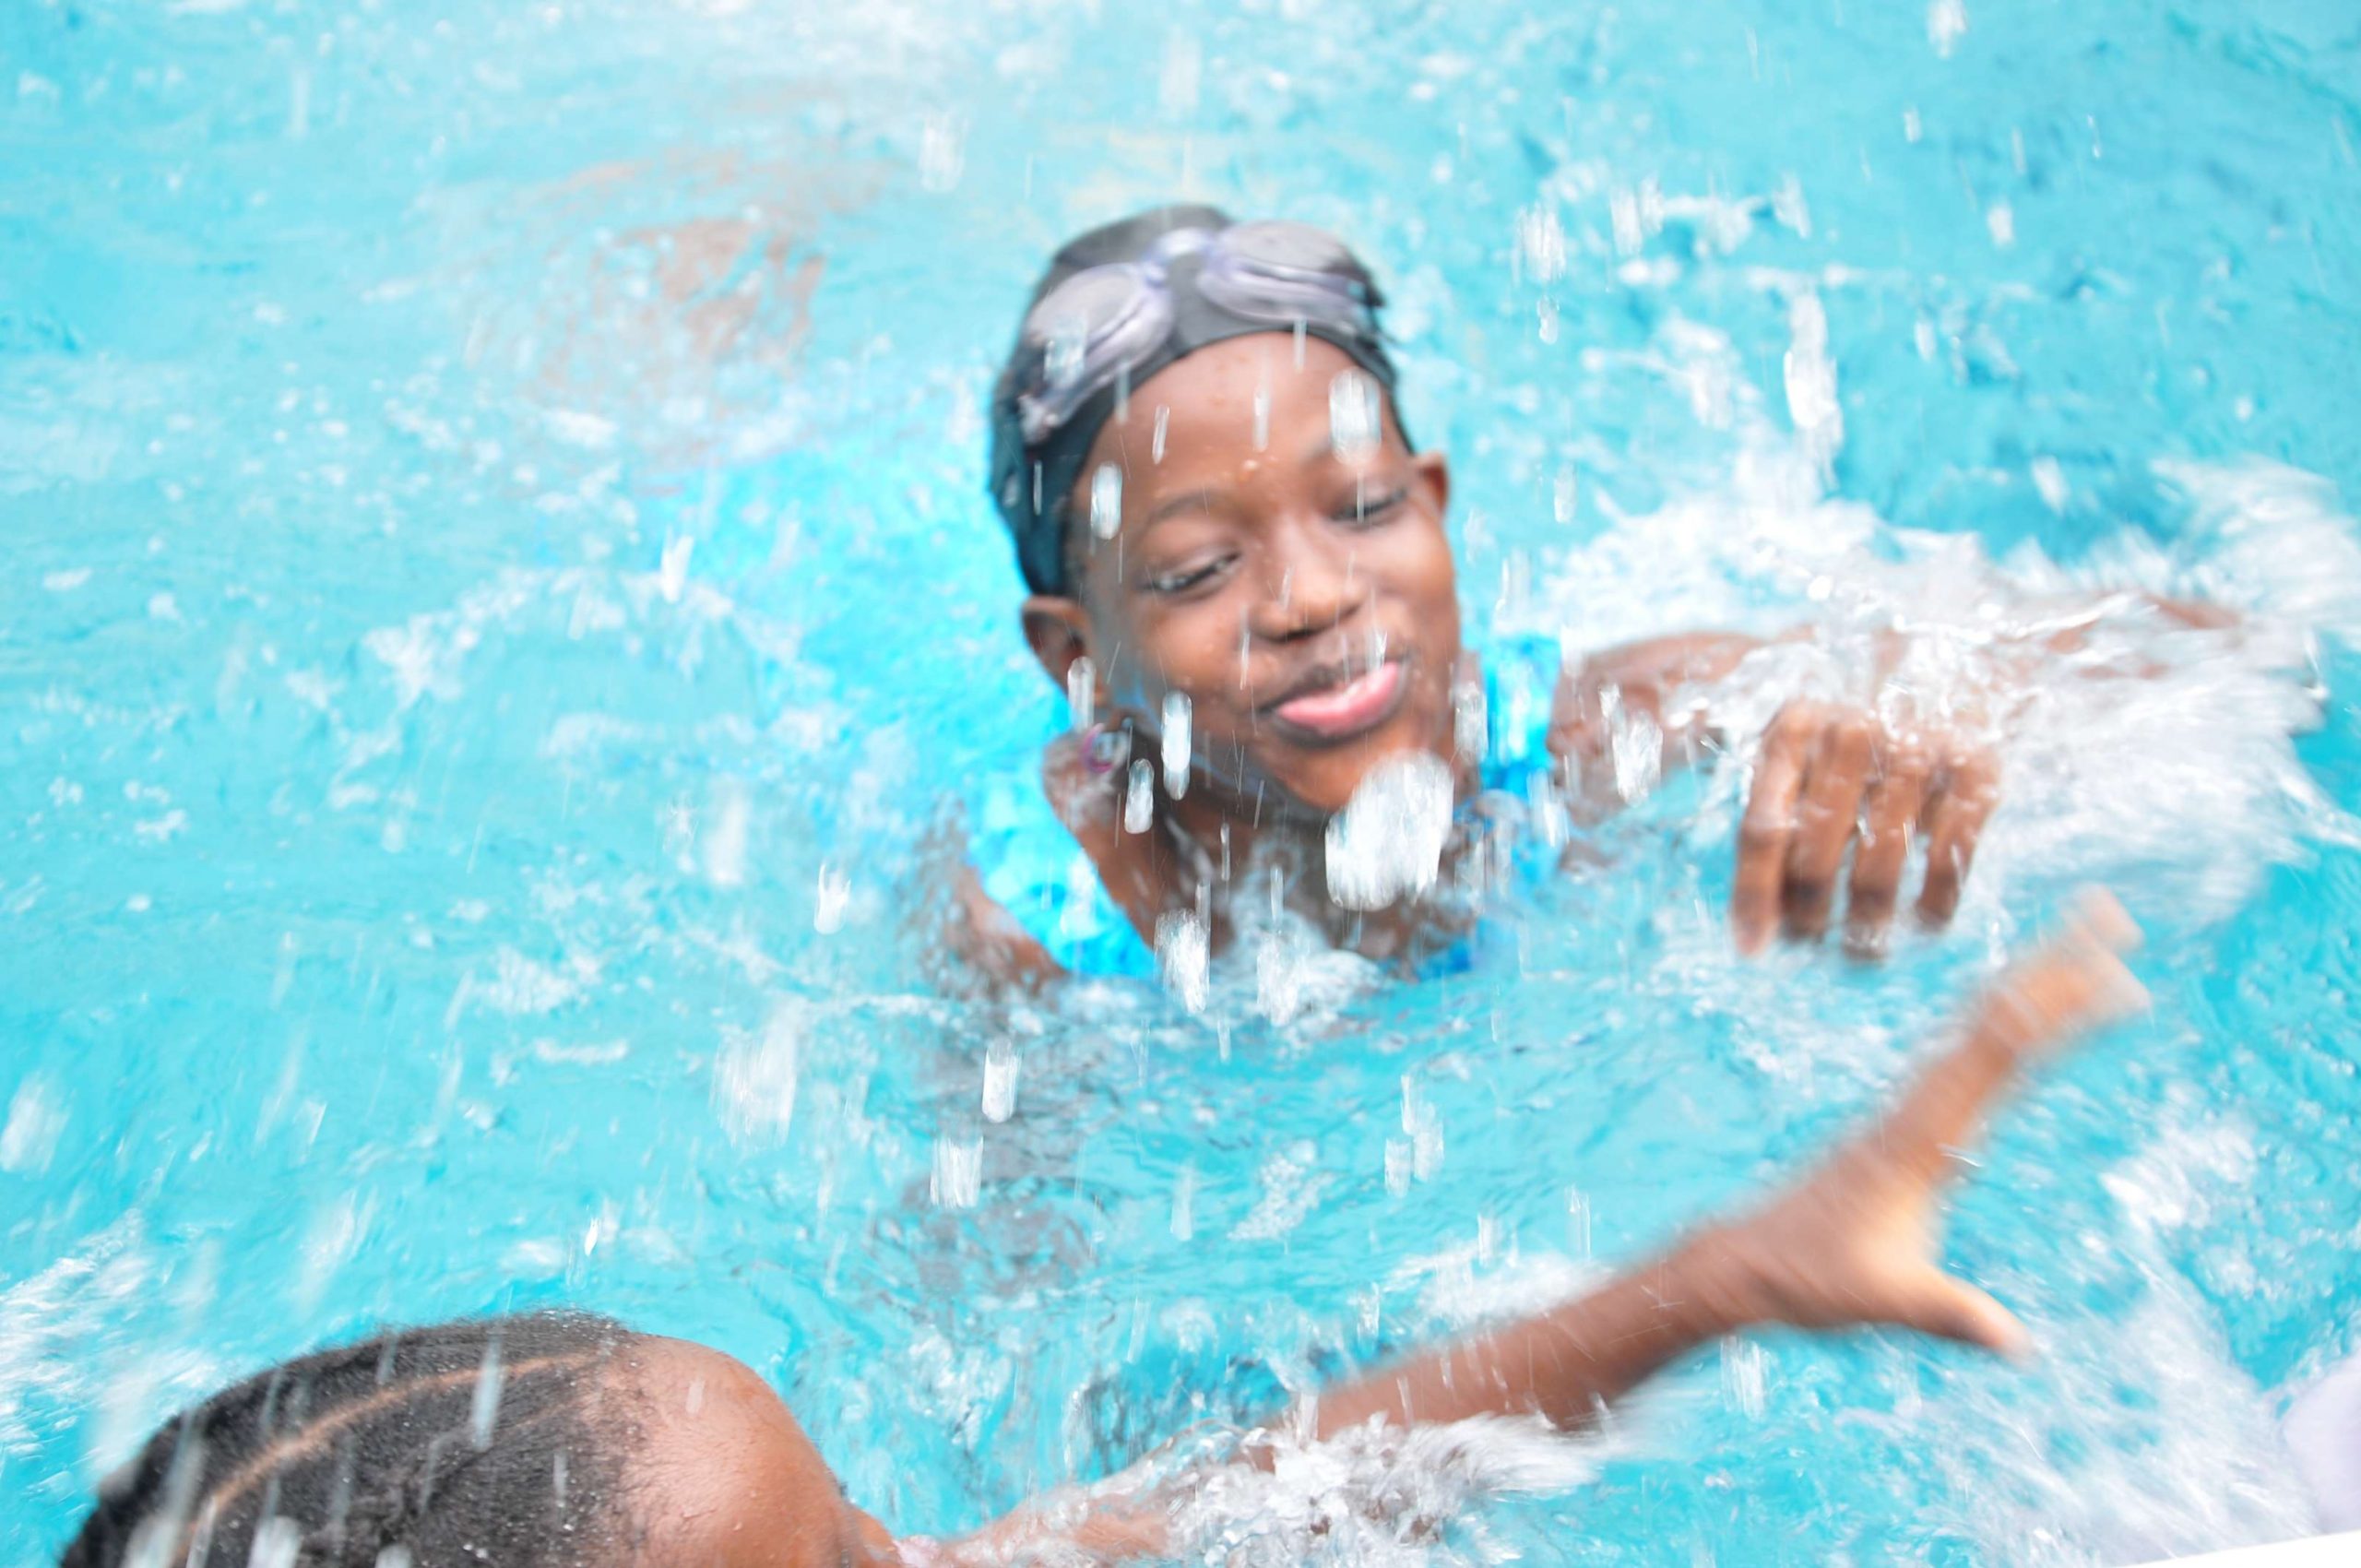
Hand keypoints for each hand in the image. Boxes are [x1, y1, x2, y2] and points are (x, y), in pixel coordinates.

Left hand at [1677, 891, 2144, 1353]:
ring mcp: (1908, 1114)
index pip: (1998, 1055)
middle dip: (2054, 967)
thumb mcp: (1884, 1300)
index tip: (2109, 970)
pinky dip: (2000, 1027)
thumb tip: (2013, 1341)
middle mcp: (1915, 1110)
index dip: (2054, 1008)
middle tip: (2110, 915)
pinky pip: (1962, 1060)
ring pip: (1978, 1034)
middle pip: (1994, 1022)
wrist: (1743, 1264)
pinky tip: (2016, 1014)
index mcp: (1919, 1137)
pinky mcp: (1903, 1128)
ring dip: (2030, 988)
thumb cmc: (1807, 1280)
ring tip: (2081, 948)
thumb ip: (1948, 1315)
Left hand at [1732, 700, 1999, 957]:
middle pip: (1818, 851)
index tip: (1754, 949)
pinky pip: (1945, 861)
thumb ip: (1768, 837)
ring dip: (1867, 921)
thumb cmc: (1845, 750)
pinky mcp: (1973, 770)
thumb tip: (1752, 939)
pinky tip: (1919, 926)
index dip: (1756, 894)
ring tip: (1860, 949)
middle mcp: (1851, 732)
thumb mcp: (1794, 769)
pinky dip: (1931, 906)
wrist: (1941, 689)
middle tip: (1811, 944)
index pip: (1764, 828)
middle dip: (1810, 912)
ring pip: (1879, 864)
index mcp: (1793, 729)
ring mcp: (1915, 748)